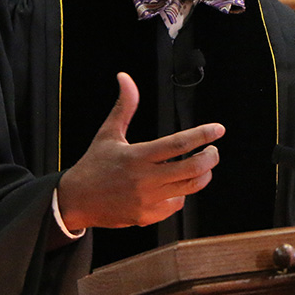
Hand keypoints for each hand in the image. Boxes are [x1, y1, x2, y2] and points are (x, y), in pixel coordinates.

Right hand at [56, 72, 223, 231]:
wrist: (76, 201)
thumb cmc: (93, 165)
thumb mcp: (107, 134)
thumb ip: (124, 106)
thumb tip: (126, 78)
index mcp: (137, 156)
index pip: (179, 143)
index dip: (203, 135)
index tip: (218, 129)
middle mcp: (145, 179)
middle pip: (193, 168)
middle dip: (210, 157)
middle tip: (212, 150)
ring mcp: (148, 200)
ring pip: (190, 187)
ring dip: (203, 175)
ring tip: (203, 166)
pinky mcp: (148, 216)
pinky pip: (177, 204)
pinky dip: (182, 193)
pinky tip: (177, 185)